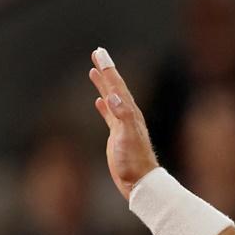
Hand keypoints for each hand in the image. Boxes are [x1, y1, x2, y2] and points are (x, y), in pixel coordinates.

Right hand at [87, 48, 159, 200]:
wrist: (140, 181)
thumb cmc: (134, 162)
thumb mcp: (127, 137)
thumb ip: (121, 116)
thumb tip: (112, 96)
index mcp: (130, 113)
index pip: (117, 86)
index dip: (108, 69)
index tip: (99, 52)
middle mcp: (128, 116)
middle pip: (115, 87)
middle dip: (106, 70)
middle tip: (97, 52)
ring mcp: (123, 125)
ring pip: (111, 98)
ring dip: (104, 84)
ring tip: (95, 70)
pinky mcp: (117, 136)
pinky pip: (109, 115)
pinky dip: (104, 105)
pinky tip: (99, 100)